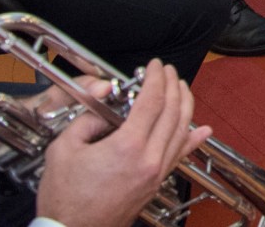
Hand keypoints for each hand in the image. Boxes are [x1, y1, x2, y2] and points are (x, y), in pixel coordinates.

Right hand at [34, 64, 209, 226]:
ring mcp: (156, 173)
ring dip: (185, 104)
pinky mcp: (156, 184)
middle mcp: (149, 159)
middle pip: (174, 111)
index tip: (155, 65)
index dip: (156, 77)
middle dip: (173, 85)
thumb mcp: (62, 150)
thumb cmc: (64, 199)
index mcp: (127, 147)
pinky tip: (202, 130)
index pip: (153, 100)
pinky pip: (180, 156)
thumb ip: (85, 121)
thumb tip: (103, 107)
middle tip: (168, 71)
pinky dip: (193, 139)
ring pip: (182, 130)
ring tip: (181, 87)